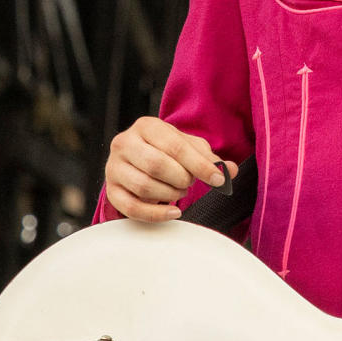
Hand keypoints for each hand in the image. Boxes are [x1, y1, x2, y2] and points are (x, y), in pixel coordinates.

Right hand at [104, 116, 238, 221]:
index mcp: (146, 126)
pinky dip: (157, 214)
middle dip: (181, 179)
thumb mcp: (190, 148)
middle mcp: (124, 143)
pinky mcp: (112, 191)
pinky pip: (132, 208)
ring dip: (170, 194)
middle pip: (157, 165)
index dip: (200, 165)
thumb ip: (210, 159)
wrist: (140, 160)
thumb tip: (229, 171)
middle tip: (189, 182)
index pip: (175, 146)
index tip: (217, 180)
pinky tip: (174, 212)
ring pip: (144, 186)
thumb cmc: (168, 152)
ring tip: (178, 191)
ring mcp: (114, 167)